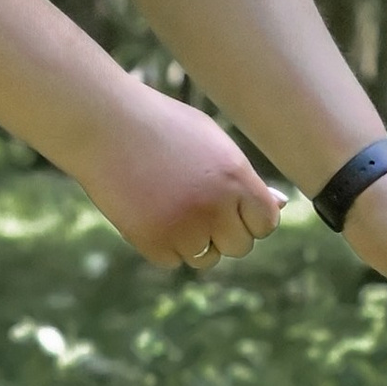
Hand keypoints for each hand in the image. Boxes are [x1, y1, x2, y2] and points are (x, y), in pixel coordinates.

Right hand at [76, 80, 285, 269]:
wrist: (105, 124)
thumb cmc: (162, 128)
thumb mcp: (212, 143)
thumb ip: (243, 178)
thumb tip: (281, 205)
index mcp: (236, 178)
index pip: (266, 223)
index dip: (250, 218)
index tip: (233, 209)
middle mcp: (215, 207)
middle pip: (239, 247)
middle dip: (222, 233)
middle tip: (195, 205)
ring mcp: (183, 228)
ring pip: (206, 259)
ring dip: (193, 242)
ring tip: (170, 206)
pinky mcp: (152, 242)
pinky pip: (172, 261)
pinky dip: (162, 244)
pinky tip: (148, 211)